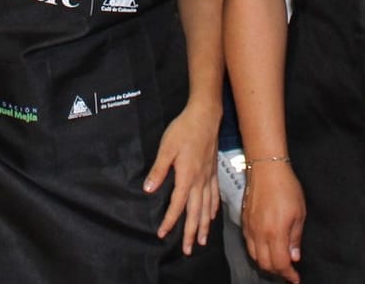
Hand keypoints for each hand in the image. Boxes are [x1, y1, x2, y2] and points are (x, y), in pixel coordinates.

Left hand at [144, 105, 220, 252]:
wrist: (205, 116)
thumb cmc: (184, 130)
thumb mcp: (166, 148)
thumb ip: (159, 170)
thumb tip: (149, 190)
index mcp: (187, 176)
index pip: (178, 205)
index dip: (170, 221)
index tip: (162, 234)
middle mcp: (200, 180)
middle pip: (195, 212)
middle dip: (191, 232)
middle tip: (188, 249)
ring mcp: (209, 177)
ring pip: (207, 207)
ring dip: (203, 225)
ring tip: (201, 240)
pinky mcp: (213, 171)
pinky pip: (214, 196)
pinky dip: (213, 209)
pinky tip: (211, 216)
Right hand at [240, 160, 303, 282]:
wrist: (266, 168)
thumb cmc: (286, 187)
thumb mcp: (299, 213)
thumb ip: (295, 238)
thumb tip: (293, 256)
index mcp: (275, 233)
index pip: (280, 264)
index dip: (288, 274)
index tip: (295, 278)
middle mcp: (259, 234)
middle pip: (265, 264)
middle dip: (277, 272)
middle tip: (288, 271)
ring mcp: (249, 228)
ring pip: (255, 256)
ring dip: (266, 264)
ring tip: (278, 262)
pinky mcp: (244, 221)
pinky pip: (248, 245)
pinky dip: (257, 252)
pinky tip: (266, 249)